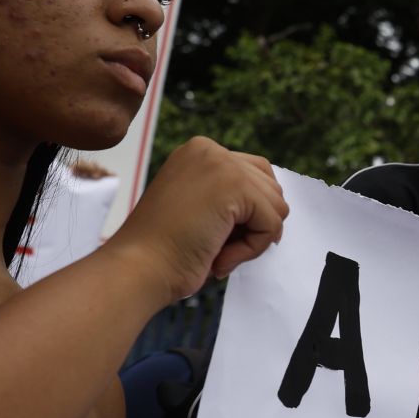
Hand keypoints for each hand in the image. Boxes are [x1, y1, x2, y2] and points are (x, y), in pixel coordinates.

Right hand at [106, 136, 287, 301]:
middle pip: (272, 189)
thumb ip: (234, 199)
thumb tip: (279, 207)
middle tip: (214, 245)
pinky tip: (218, 255)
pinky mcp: (235, 186)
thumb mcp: (202, 210)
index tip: (211, 233)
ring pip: (276, 207)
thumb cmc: (166, 250)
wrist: (139, 268)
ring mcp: (222, 163)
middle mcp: (210, 149)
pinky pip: (272, 224)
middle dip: (253, 225)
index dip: (248, 214)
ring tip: (214, 249)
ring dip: (252, 240)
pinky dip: (252, 249)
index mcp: (199, 152)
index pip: (256, 175)